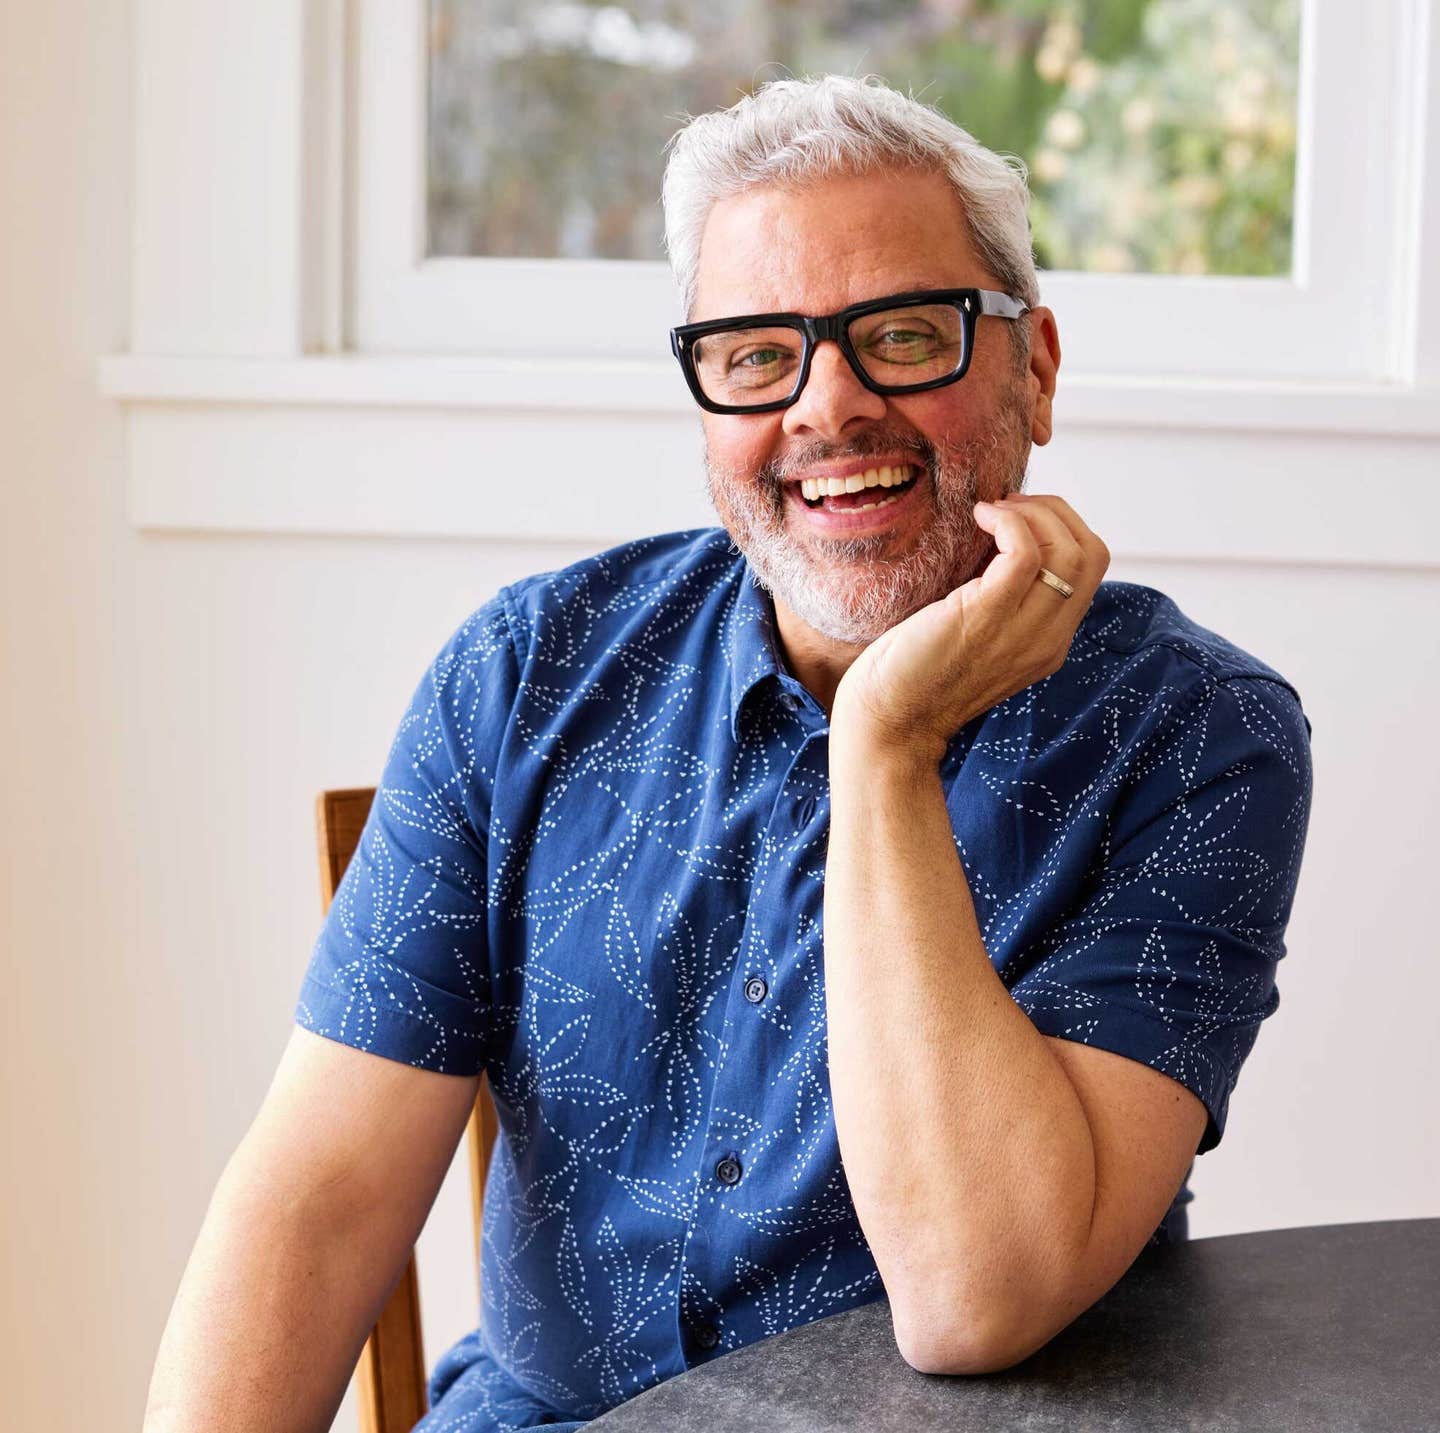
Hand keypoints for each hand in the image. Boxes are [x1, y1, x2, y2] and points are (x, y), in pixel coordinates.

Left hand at [830, 494, 1110, 766]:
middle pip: (1092, 554)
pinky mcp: (987, 616)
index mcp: (1049, 643)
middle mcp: (1048, 640)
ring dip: (1033, 513)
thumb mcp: (977, 635)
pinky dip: (1007, 521)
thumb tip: (999, 541)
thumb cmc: (915, 672)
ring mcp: (1022, 631)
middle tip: (1009, 506)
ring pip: (1069, 550)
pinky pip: (1025, 553)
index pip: (1090, 569)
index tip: (1021, 516)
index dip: (1064, 527)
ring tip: (992, 512)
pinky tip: (978, 517)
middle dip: (1056, 512)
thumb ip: (1001, 600)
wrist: (888, 719)